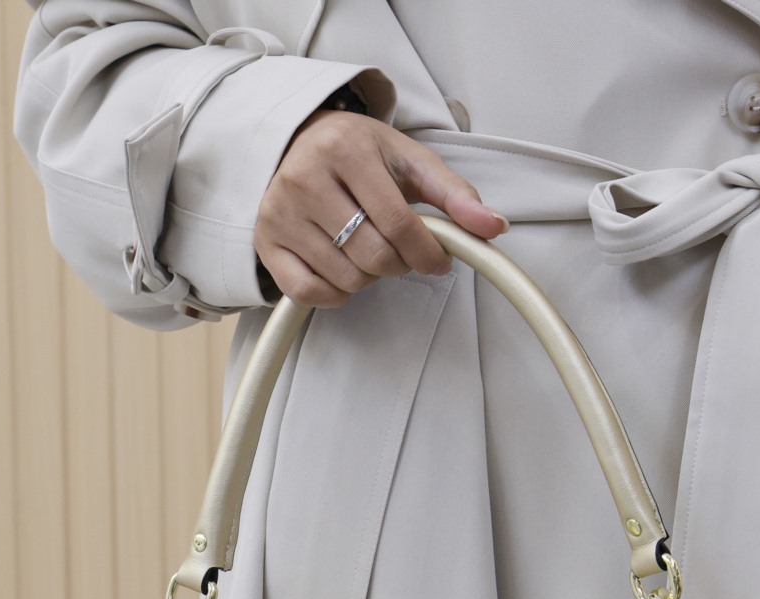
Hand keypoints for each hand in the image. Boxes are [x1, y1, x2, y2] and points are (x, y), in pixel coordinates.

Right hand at [253, 108, 508, 306]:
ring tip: (365, 248)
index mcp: (346, 149)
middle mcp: (305, 177)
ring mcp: (280, 212)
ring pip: (346, 279)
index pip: (400, 224)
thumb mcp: (409, 162)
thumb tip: (493, 228)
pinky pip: (309, 293)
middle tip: (397, 249)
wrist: (296, 143)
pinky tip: (341, 268)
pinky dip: (336, 293)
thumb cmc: (358, 155)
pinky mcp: (265, 242)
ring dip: (368, 277)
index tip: (438, 260)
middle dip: (398, 264)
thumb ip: (454, 195)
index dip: (428, 254)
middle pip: (373, 257)